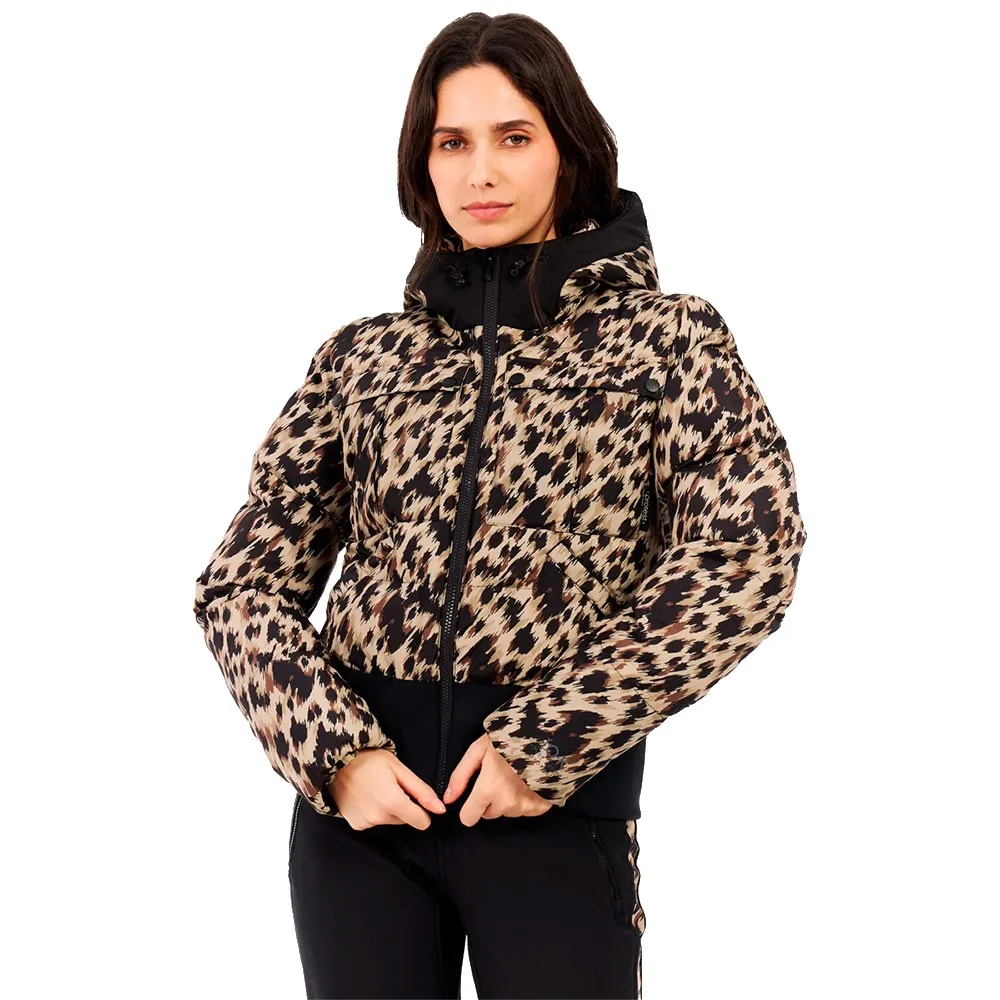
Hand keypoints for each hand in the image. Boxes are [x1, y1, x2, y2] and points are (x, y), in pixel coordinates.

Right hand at [329, 748, 446, 829]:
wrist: (335, 761)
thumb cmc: (368, 759)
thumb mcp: (399, 768)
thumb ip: (421, 791)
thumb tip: (440, 809)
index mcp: (393, 802)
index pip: (422, 822)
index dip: (423, 810)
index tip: (415, 797)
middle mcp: (378, 817)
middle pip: (405, 820)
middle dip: (404, 806)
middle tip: (391, 786)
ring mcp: (365, 823)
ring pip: (390, 821)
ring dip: (388, 809)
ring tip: (376, 789)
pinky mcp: (355, 825)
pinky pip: (374, 822)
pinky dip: (374, 812)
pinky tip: (366, 796)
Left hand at [443, 733, 553, 825]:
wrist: (545, 735)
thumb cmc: (510, 738)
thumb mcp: (478, 750)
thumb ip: (461, 776)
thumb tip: (448, 798)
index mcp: (488, 790)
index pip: (468, 818)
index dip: (469, 807)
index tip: (475, 796)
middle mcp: (507, 803)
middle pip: (489, 814)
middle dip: (490, 800)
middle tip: (498, 777)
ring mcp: (526, 807)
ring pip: (508, 812)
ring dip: (508, 799)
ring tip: (515, 776)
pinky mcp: (542, 806)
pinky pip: (526, 811)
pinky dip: (525, 800)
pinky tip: (528, 783)